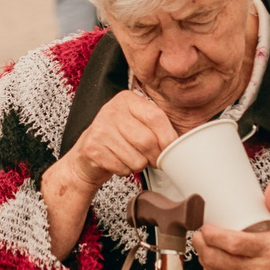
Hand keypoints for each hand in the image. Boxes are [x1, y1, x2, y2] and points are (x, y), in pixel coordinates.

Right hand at [41, 90, 177, 260]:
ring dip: (138, 165)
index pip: (156, 117)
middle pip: (147, 140)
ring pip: (135, 157)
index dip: (168, 137)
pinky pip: (121, 167)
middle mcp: (111, 109)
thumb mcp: (137, 124)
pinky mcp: (92, 147)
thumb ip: (157, 128)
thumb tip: (182, 145)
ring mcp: (100, 128)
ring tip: (131, 158)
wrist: (86, 156)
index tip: (172, 149)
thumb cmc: (119, 139)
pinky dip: (124, 171)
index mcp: (127, 99)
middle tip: (154, 160)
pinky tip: (117, 162)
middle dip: (155, 156)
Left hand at [196, 182, 269, 269]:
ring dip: (202, 253)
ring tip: (204, 241)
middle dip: (202, 243)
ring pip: (212, 269)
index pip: (234, 244)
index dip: (214, 235)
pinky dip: (208, 266)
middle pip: (217, 258)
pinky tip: (211, 255)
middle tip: (200, 232)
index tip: (206, 226)